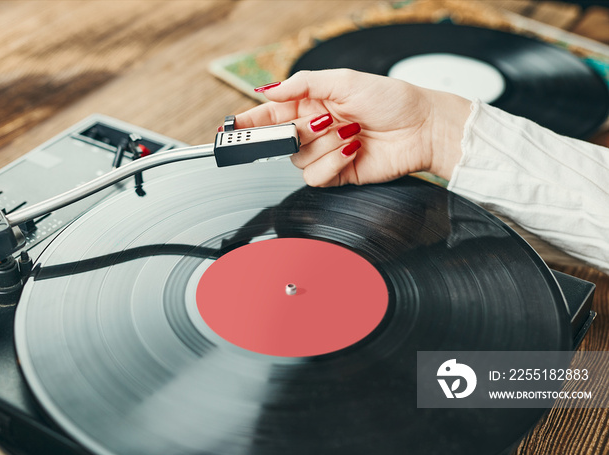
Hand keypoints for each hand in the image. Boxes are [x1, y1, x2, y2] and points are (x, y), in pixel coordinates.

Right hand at [235, 69, 471, 186]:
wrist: (421, 129)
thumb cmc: (391, 99)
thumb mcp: (344, 80)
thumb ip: (303, 84)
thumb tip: (268, 90)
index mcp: (312, 103)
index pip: (271, 114)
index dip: (249, 121)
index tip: (231, 127)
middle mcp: (314, 129)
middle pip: (280, 139)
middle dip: (297, 131)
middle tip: (317, 123)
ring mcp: (325, 153)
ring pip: (297, 160)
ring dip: (324, 146)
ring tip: (351, 131)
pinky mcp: (337, 174)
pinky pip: (315, 177)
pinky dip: (333, 163)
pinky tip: (354, 149)